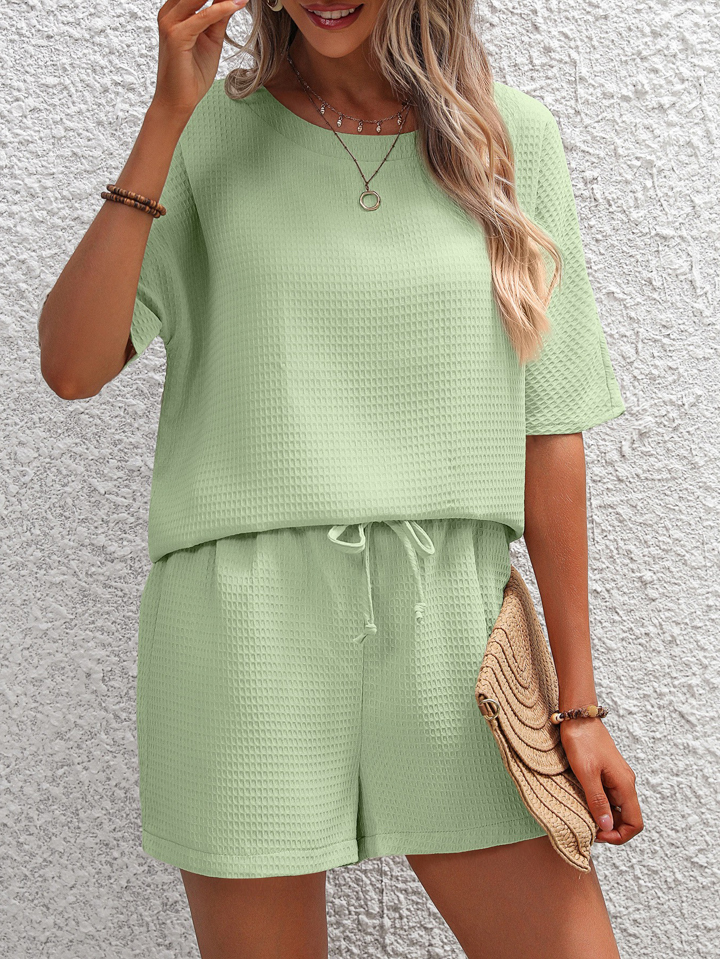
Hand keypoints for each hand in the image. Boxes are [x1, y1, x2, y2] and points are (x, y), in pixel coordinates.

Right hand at [152, 0, 249, 120]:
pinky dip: (221, 9)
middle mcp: (169, 13)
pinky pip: (203, 17)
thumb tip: (232, 0)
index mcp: (174, 12)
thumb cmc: (191, 74)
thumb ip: (218, 18)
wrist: (178, 101)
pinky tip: (237, 4)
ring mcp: (170, 23)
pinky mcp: (176, 36)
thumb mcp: (211, 40)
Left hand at [560, 718, 643, 843]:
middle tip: (587, 829)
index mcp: (625, 785)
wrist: (578, 716)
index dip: (618, 836)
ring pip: (616, 808)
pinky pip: (608, 796)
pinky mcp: (607, 773)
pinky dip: (598, 804)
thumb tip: (607, 826)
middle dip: (609, 829)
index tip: (597, 835)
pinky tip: (582, 802)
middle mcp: (625, 783)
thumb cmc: (581, 741)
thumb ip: (597, 800)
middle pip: (626, 818)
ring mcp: (617, 778)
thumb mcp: (586, 773)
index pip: (634, 823)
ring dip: (603, 817)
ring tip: (583, 817)